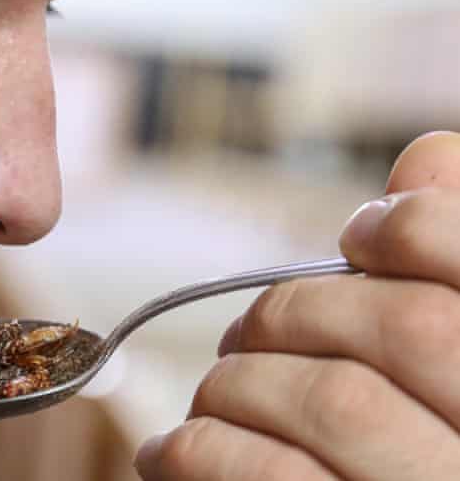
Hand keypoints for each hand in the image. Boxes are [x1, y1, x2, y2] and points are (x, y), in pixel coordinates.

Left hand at [135, 131, 459, 479]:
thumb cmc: (394, 457)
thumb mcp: (437, 365)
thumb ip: (442, 265)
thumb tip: (428, 156)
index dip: (420, 227)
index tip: (360, 233)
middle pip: (407, 330)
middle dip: (298, 312)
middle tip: (249, 333)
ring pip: (332, 398)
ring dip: (239, 383)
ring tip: (212, 400)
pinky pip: (266, 476)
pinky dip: (199, 450)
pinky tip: (173, 455)